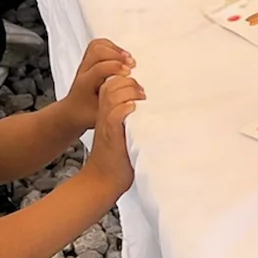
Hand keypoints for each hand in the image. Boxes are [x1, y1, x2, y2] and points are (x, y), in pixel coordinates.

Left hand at [63, 37, 136, 133]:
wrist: (73, 112)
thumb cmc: (86, 114)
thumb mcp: (101, 115)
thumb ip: (115, 106)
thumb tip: (133, 99)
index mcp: (85, 84)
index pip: (99, 69)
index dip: (115, 67)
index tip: (128, 73)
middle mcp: (84, 71)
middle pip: (97, 52)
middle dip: (117, 55)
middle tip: (131, 64)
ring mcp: (85, 64)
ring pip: (97, 46)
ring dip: (115, 49)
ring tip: (127, 59)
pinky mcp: (89, 61)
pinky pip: (99, 45)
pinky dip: (112, 47)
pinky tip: (121, 56)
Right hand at [83, 72, 143, 197]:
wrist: (102, 180)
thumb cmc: (117, 159)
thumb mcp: (123, 133)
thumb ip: (132, 118)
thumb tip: (155, 109)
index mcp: (107, 112)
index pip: (111, 83)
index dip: (125, 78)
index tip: (141, 85)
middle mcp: (105, 115)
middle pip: (111, 84)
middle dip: (129, 82)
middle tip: (143, 92)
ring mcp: (107, 124)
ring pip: (113, 94)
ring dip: (129, 92)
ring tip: (142, 98)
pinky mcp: (111, 134)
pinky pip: (115, 113)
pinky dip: (125, 108)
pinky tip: (135, 109)